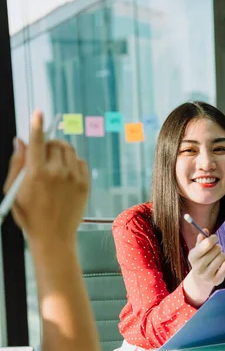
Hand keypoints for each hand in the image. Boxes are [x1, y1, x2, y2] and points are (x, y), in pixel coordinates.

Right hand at [4, 110, 88, 248]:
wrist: (53, 237)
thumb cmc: (30, 216)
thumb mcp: (14, 191)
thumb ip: (17, 164)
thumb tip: (20, 141)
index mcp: (36, 174)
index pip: (36, 142)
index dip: (36, 125)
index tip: (38, 113)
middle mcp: (56, 173)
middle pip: (54, 143)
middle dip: (47, 144)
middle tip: (42, 155)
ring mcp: (73, 178)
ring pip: (68, 149)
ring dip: (60, 150)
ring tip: (53, 163)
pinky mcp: (84, 185)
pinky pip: (80, 162)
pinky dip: (73, 162)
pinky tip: (65, 173)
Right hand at [183, 231, 224, 306]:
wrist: (200, 280)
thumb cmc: (200, 260)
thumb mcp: (198, 250)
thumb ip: (201, 240)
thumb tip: (205, 230)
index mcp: (193, 256)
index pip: (207, 243)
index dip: (213, 238)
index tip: (214, 238)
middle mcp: (198, 266)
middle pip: (216, 249)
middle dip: (218, 247)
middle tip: (216, 249)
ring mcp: (207, 275)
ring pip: (222, 256)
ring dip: (222, 254)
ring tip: (217, 257)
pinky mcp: (216, 280)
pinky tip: (221, 264)